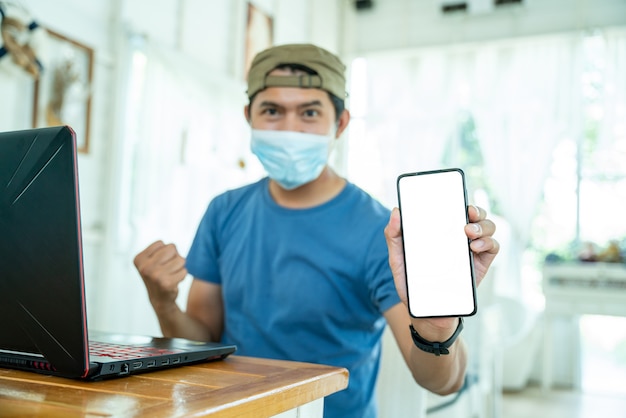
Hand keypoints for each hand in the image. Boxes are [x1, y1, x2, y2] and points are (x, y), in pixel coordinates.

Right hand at [133, 240, 187, 312]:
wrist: (159, 299)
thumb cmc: (158, 275)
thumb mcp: (151, 260)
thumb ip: (160, 249)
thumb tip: (173, 248)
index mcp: (139, 259)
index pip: (161, 243)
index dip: (164, 252)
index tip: (158, 263)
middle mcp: (145, 267)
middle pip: (172, 248)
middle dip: (174, 257)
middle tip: (167, 269)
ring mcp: (155, 276)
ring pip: (181, 259)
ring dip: (179, 267)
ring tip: (170, 275)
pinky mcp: (166, 283)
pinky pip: (184, 271)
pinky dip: (182, 275)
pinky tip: (173, 282)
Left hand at [384, 205, 498, 337]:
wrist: (427, 313)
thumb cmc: (413, 283)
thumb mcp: (398, 259)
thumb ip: (394, 236)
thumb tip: (396, 211)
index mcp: (441, 232)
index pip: (453, 209)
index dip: (458, 199)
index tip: (455, 197)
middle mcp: (459, 238)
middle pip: (476, 215)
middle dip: (476, 209)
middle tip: (467, 213)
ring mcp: (472, 250)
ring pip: (488, 227)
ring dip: (483, 225)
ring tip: (469, 232)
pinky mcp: (481, 264)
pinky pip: (493, 247)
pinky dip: (488, 242)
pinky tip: (474, 247)